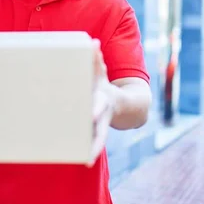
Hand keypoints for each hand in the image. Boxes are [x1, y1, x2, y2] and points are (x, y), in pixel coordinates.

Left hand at [90, 39, 117, 163]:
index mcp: (103, 100)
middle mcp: (102, 115)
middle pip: (101, 128)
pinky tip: (82, 160)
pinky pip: (91, 144)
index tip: (93, 114)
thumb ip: (95, 60)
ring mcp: (100, 126)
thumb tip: (92, 42)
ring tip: (88, 161)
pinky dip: (88, 152)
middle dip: (97, 136)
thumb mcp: (101, 74)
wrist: (121, 104)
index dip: (97, 109)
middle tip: (92, 147)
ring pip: (99, 140)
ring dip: (94, 150)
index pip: (101, 105)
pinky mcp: (94, 134)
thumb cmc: (103, 87)